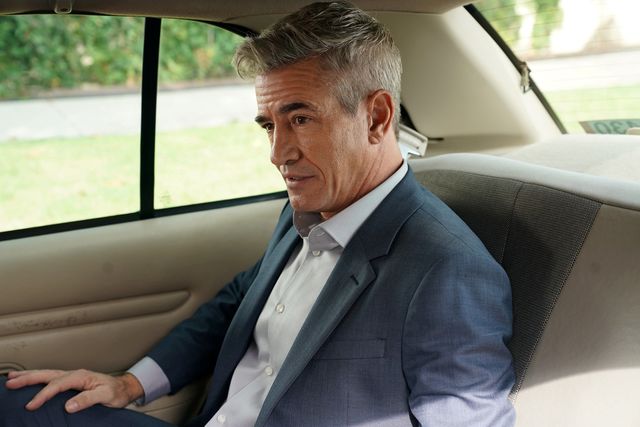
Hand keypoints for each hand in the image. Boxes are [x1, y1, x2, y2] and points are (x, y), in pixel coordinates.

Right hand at [5, 369, 143, 412]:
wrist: (124, 388)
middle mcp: (75, 374)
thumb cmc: (116, 392)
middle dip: (28, 378)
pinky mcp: (71, 381)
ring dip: (30, 376)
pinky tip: (30, 381)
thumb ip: (88, 399)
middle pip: (47, 374)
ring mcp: (72, 376)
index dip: (43, 395)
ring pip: (47, 374)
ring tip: (13, 378)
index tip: (31, 405)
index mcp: (81, 376)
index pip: (57, 385)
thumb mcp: (106, 396)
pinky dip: (37, 378)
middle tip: (11, 383)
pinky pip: (50, 378)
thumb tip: (69, 406)